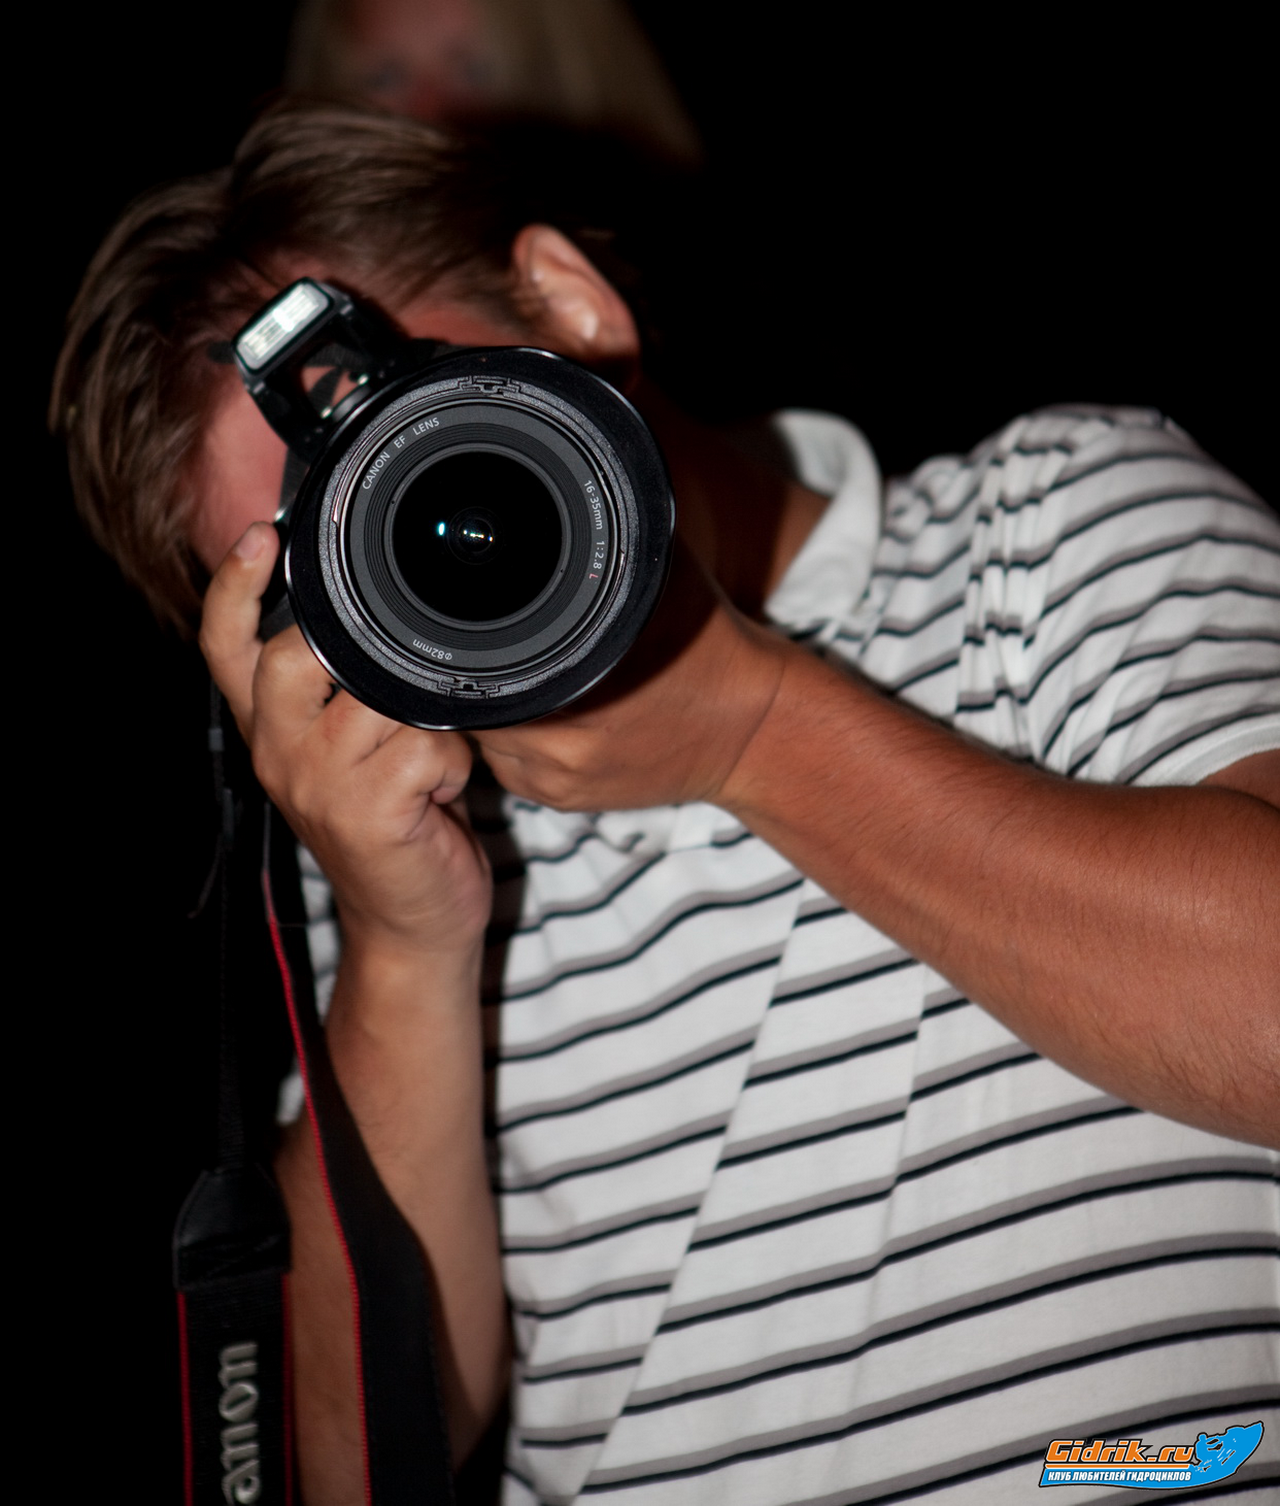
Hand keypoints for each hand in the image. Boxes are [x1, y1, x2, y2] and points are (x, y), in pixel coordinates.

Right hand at [199, 522, 491, 959]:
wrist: (412, 926)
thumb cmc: (399, 826)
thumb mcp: (355, 752)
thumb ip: (346, 692)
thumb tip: (380, 620)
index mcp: (271, 730)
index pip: (228, 647)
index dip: (236, 589)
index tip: (262, 536)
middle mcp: (278, 751)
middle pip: (298, 654)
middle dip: (360, 659)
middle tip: (394, 701)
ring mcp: (317, 782)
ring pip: (384, 696)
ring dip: (428, 724)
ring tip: (427, 766)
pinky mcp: (365, 811)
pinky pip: (426, 743)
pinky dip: (452, 764)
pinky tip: (440, 796)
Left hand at [477, 540, 797, 811]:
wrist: (753, 730)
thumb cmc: (707, 647)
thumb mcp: (659, 578)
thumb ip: (606, 548)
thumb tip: (565, 497)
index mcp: (577, 688)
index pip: (482, 669)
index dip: (473, 644)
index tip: (477, 618)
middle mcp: (562, 745)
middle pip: (477, 704)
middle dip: (486, 673)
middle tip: (509, 644)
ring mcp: (560, 782)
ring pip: (485, 737)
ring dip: (498, 707)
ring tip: (532, 675)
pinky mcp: (565, 802)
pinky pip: (509, 764)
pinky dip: (516, 735)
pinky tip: (548, 710)